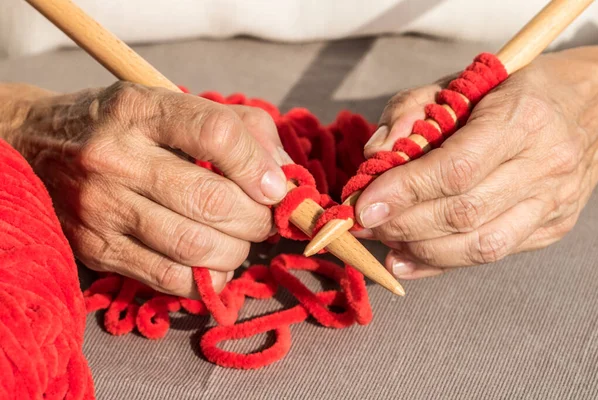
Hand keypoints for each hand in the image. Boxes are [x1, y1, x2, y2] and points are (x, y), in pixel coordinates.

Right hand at [8, 82, 290, 296]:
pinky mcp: (97, 248)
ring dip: (238, 250)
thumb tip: (284, 174)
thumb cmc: (122, 126)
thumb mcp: (172, 105)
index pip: (216, 134)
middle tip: (264, 218)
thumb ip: (239, 128)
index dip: (259, 166)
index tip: (276, 186)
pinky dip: (208, 277)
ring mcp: (102, 207)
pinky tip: (214, 262)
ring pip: (196, 245)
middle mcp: (116, 158)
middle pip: (213, 200)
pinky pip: (170, 278)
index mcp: (140, 111)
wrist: (39, 146)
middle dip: (258, 218)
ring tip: (240, 238)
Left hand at [356, 47, 597, 278]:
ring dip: (420, 250)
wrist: (589, 106)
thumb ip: (410, 111)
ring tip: (384, 241)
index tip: (364, 205)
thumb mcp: (457, 83)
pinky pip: (492, 255)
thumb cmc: (512, 91)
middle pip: (463, 213)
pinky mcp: (552, 226)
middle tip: (365, 224)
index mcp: (521, 119)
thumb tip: (374, 156)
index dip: (405, 192)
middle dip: (403, 225)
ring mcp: (553, 202)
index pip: (456, 169)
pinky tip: (409, 259)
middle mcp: (545, 165)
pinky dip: (443, 263)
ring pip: (479, 246)